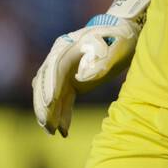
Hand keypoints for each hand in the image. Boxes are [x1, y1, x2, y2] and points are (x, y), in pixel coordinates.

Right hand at [32, 0, 151, 136]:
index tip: (49, 102)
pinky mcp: (71, 83)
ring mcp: (64, 71)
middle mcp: (60, 58)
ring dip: (49, 113)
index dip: (49, 84)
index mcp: (68, 46)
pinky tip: (64, 131)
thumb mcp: (116, 45)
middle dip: (43, 104)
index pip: (54, 67)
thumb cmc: (120, 38)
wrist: (124, 35)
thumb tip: (81, 77)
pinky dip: (62, 115)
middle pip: (45, 82)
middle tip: (46, 124)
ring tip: (52, 132)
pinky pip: (63, 101)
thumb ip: (101, 59)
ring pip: (51, 94)